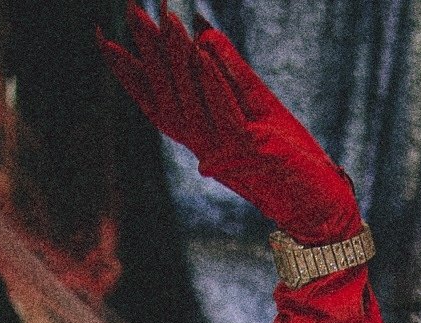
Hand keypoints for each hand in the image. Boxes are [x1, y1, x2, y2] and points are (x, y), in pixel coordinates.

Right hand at [98, 5, 358, 241]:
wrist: (317, 205)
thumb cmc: (289, 155)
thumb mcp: (256, 103)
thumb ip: (230, 70)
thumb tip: (204, 33)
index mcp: (198, 136)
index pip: (154, 100)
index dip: (127, 72)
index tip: (103, 37)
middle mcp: (201, 145)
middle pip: (164, 94)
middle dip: (148, 51)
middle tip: (134, 9)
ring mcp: (222, 151)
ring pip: (190, 100)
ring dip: (178, 56)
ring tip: (169, 16)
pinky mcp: (248, 151)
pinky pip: (224, 111)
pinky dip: (212, 79)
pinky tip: (202, 49)